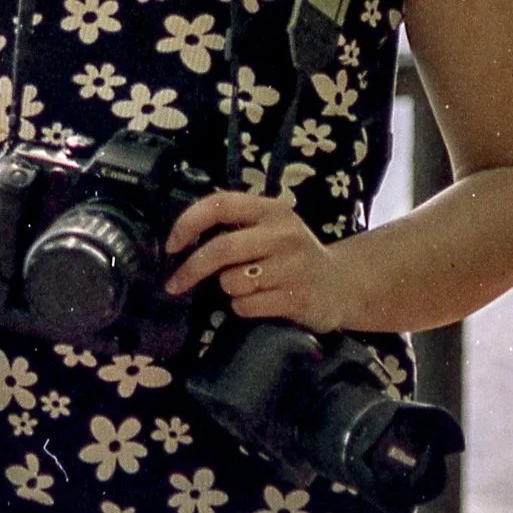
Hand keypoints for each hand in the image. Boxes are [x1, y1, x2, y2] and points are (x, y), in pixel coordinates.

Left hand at [164, 189, 345, 327]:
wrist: (342, 285)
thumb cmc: (291, 256)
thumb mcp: (270, 228)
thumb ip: (234, 226)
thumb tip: (179, 240)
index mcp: (271, 210)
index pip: (220, 204)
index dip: (188, 223)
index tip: (171, 245)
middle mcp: (284, 234)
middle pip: (221, 249)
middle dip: (190, 269)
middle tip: (174, 284)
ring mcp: (293, 267)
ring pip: (231, 282)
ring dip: (227, 289)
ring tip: (245, 288)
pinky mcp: (297, 298)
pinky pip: (246, 306)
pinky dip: (242, 308)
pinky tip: (260, 303)